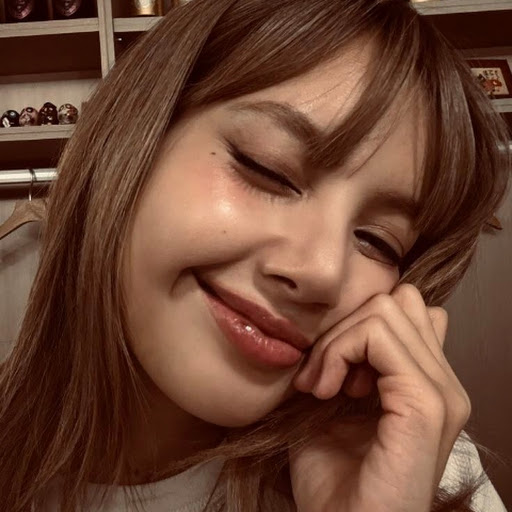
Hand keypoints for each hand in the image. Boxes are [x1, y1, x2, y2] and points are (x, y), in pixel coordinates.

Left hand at [289, 284, 470, 511]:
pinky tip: (326, 391)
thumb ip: (353, 358)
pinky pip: (379, 337)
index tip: (331, 371)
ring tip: (323, 386)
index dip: (358, 327)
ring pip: (386, 310)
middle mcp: (444, 384)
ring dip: (338, 342)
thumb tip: (347, 318)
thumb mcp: (338, 403)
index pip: (405, 308)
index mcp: (428, 382)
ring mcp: (441, 394)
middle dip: (345, 329)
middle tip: (322, 376)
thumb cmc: (332, 477)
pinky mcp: (426, 406)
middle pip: (396, 301)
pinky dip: (340, 353)